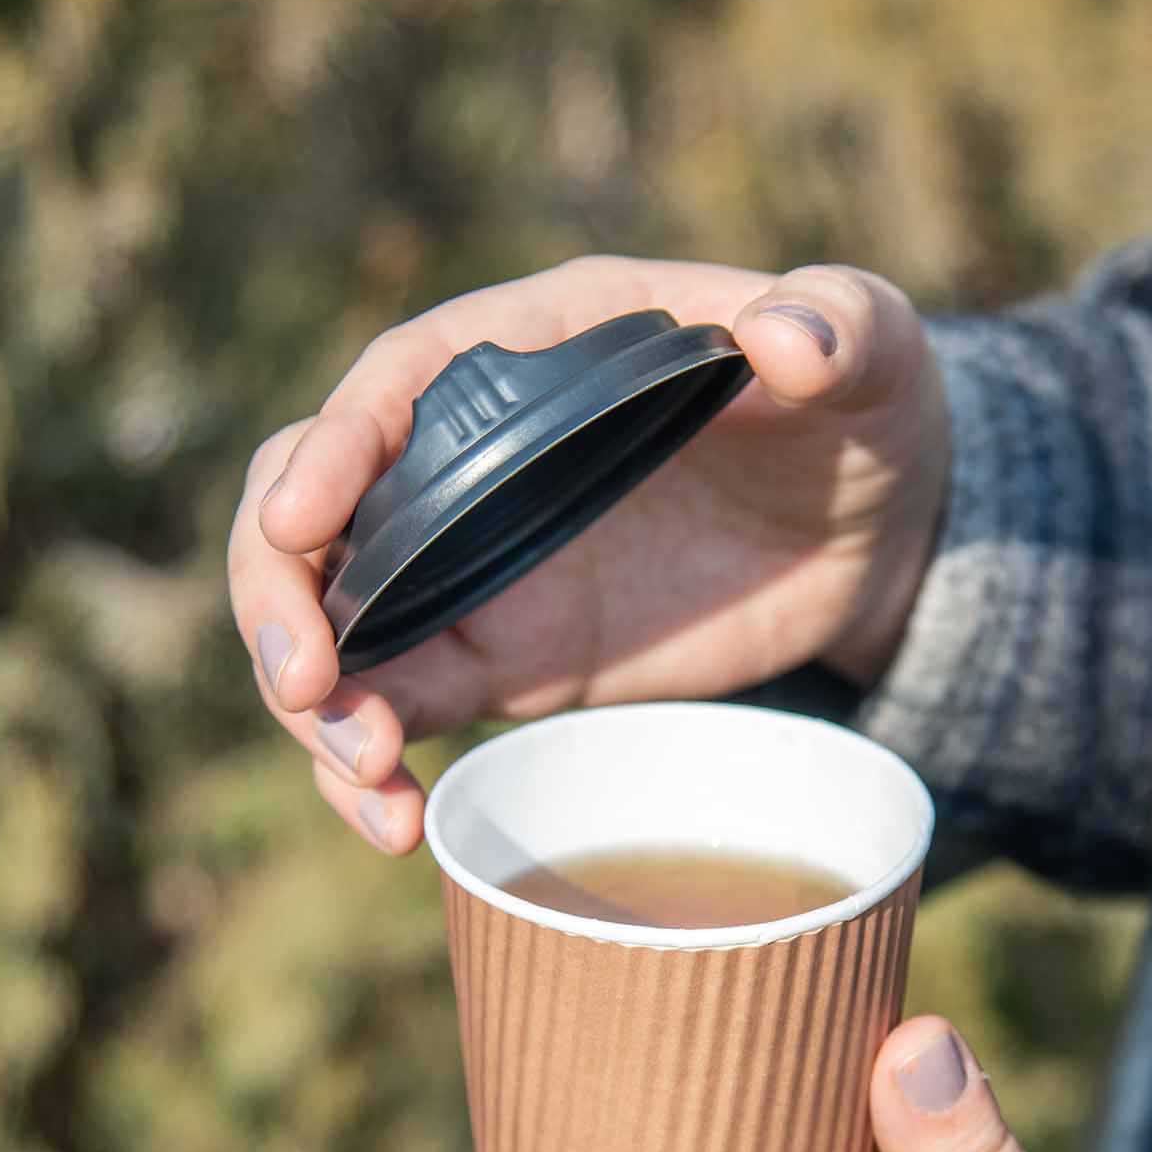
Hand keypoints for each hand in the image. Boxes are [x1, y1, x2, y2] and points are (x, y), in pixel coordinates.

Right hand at [227, 256, 946, 854]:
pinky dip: (372, 763)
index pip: (401, 381)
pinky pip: (397, 704)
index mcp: (540, 351)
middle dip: (279, 593)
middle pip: (315, 508)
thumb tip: (789, 335)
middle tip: (306, 683)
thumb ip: (841, 326)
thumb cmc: (861, 408)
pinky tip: (399, 825)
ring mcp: (477, 565)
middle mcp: (474, 456)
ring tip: (371, 785)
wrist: (870, 534)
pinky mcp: (501, 658)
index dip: (336, 444)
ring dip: (315, 703)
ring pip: (336, 623)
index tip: (301, 518)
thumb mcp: (873, 353)